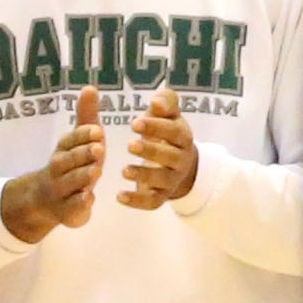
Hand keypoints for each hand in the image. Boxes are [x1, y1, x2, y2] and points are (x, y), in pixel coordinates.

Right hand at [0, 87, 109, 243]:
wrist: (46, 199)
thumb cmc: (72, 164)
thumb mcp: (79, 140)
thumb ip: (86, 116)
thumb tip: (90, 86)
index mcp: (63, 150)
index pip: (70, 140)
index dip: (83, 136)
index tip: (97, 130)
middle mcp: (58, 169)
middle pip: (68, 161)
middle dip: (82, 155)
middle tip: (99, 149)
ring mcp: (61, 191)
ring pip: (70, 183)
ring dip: (82, 177)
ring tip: (95, 172)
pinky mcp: (67, 211)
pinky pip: (72, 208)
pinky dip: (80, 204)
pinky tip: (89, 199)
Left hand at [113, 88, 199, 208]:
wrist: (181, 165)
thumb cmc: (167, 132)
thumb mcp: (169, 114)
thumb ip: (166, 101)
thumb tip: (157, 101)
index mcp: (182, 137)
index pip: (173, 132)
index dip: (156, 127)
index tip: (134, 123)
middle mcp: (181, 159)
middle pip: (169, 157)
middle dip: (150, 151)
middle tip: (129, 145)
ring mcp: (172, 179)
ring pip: (161, 180)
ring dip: (143, 175)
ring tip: (123, 171)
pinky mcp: (162, 196)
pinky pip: (153, 202)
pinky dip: (137, 201)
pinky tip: (120, 196)